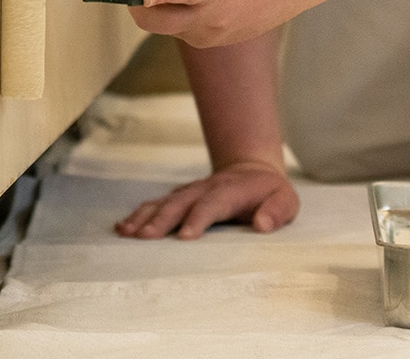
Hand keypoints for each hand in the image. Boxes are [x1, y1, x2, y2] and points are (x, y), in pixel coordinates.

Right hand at [114, 161, 299, 239]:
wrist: (253, 171)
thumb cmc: (270, 193)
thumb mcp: (286, 201)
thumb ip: (277, 212)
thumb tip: (262, 225)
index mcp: (231, 191)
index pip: (213, 204)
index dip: (198, 218)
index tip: (184, 237)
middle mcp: (206, 189)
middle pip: (181, 203)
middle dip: (162, 219)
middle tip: (144, 238)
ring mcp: (191, 191)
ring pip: (164, 202)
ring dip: (145, 216)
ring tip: (126, 233)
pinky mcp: (180, 197)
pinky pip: (157, 204)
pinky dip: (139, 214)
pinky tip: (122, 227)